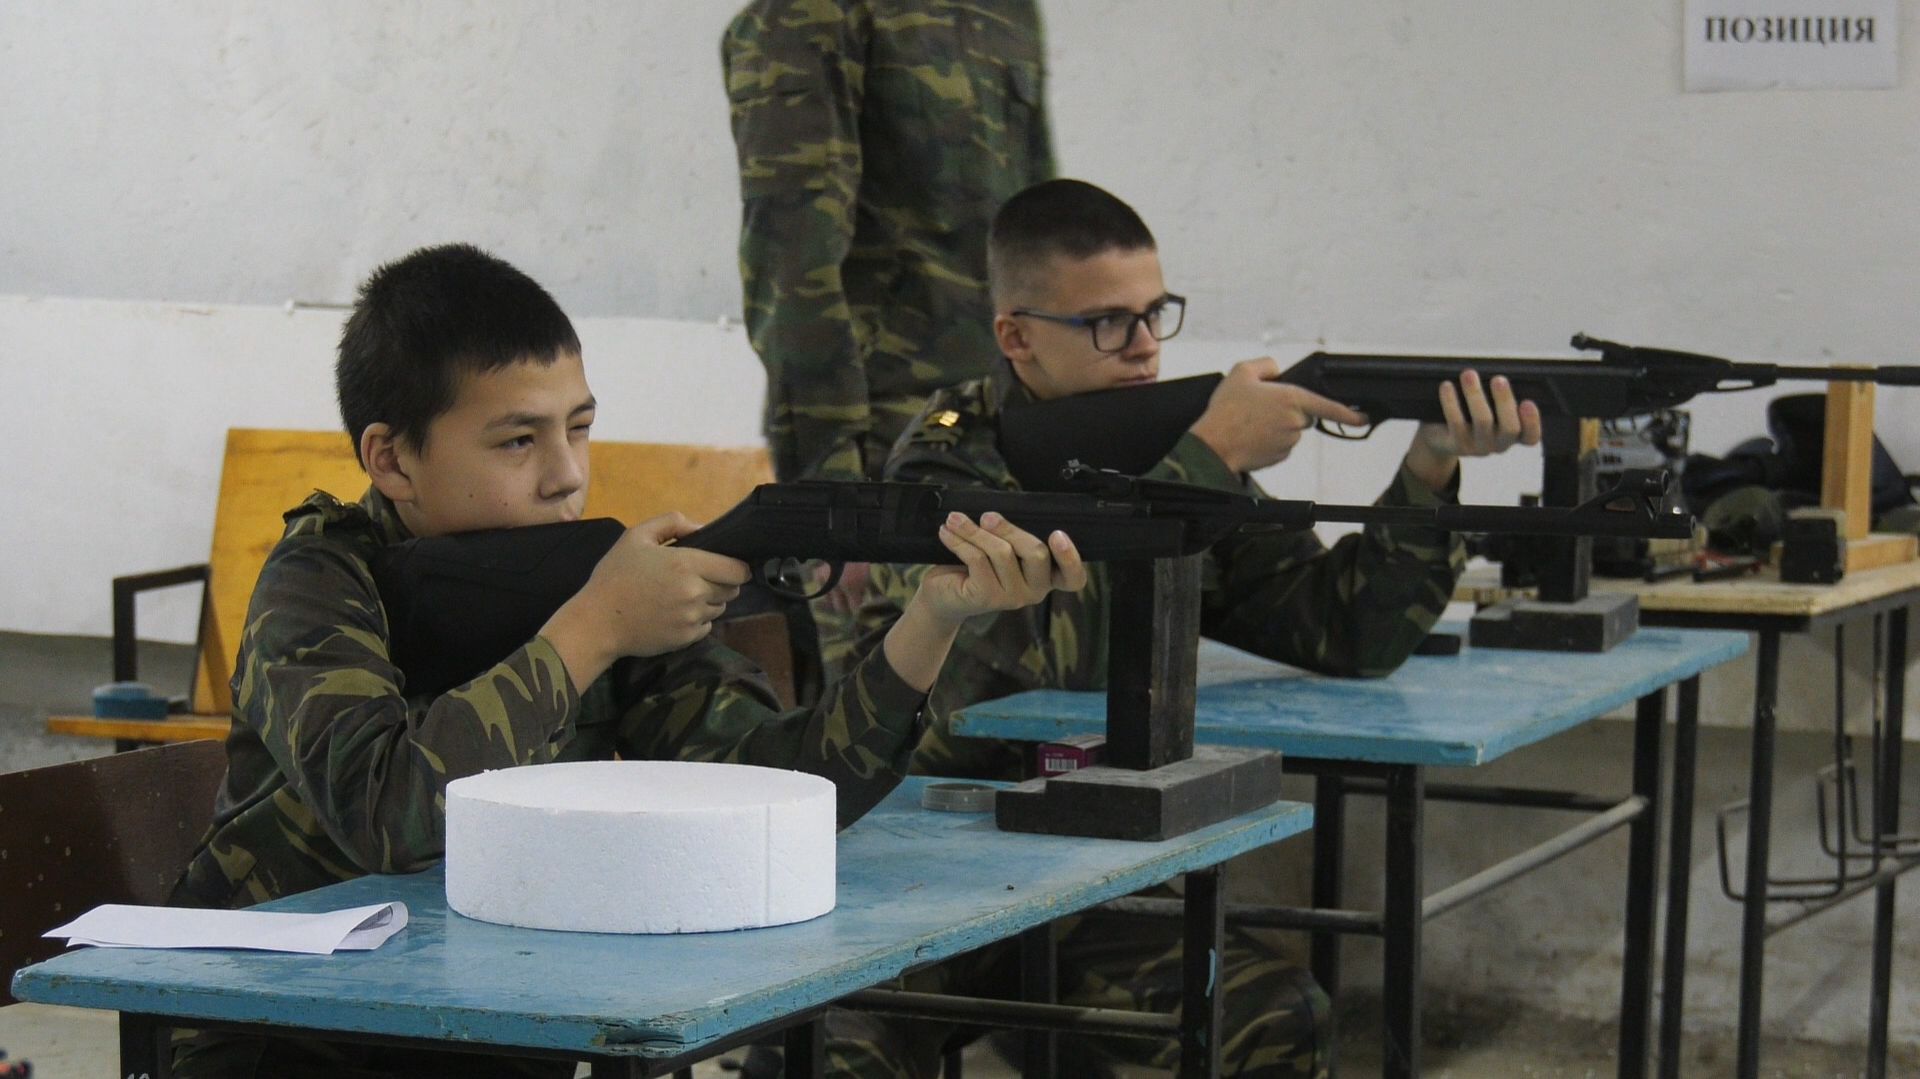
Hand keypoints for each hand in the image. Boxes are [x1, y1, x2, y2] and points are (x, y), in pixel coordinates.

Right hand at [541, 512, 751, 689]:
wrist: (598, 621)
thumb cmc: (615, 575)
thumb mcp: (636, 536)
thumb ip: (672, 523)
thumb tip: (702, 528)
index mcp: (687, 565)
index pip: (737, 570)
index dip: (737, 567)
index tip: (729, 565)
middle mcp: (696, 593)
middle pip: (732, 589)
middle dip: (723, 582)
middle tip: (701, 578)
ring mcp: (692, 618)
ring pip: (719, 608)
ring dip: (710, 601)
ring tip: (685, 596)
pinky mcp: (687, 639)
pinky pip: (707, 626)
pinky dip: (698, 619)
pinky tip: (677, 613)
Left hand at [914, 511, 1087, 623]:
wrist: (943, 594)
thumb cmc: (975, 566)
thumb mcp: (1001, 547)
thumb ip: (1012, 536)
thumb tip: (998, 514)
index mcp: (1046, 577)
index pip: (1073, 578)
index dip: (1070, 558)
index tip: (1058, 534)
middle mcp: (1035, 591)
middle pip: (1036, 554)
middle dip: (1010, 529)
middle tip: (987, 516)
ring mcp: (1012, 598)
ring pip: (1002, 553)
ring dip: (974, 531)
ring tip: (954, 520)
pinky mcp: (987, 597)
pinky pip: (977, 559)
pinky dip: (960, 541)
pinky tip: (946, 532)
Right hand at [1189, 357, 1368, 472]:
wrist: (1213, 444)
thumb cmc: (1226, 410)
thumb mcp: (1241, 372)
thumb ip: (1266, 365)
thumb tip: (1276, 371)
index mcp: (1291, 399)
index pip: (1328, 406)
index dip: (1348, 413)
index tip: (1363, 419)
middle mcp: (1294, 422)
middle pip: (1302, 415)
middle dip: (1286, 410)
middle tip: (1260, 409)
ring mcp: (1288, 442)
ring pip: (1290, 431)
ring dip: (1276, 426)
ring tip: (1250, 423)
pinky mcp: (1279, 457)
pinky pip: (1281, 446)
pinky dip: (1269, 441)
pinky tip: (1251, 436)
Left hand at [1404, 370, 1542, 489]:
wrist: (1440, 437)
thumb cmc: (1472, 415)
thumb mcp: (1490, 406)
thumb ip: (1498, 395)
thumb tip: (1497, 372)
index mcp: (1513, 435)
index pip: (1530, 437)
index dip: (1532, 422)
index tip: (1528, 402)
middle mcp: (1498, 444)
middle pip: (1509, 428)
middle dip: (1505, 401)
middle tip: (1499, 379)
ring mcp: (1477, 446)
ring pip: (1482, 421)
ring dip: (1476, 395)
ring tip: (1469, 374)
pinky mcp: (1455, 444)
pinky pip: (1455, 422)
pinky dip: (1451, 402)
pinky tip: (1447, 386)